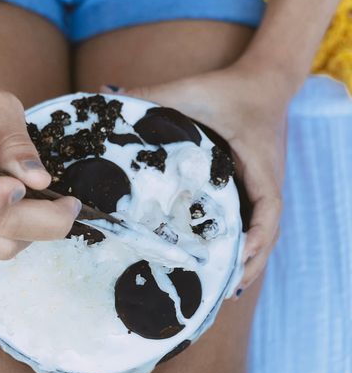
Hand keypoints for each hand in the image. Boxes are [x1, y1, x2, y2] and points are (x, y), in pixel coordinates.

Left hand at [114, 62, 293, 292]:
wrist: (263, 81)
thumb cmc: (229, 88)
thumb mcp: (191, 91)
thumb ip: (151, 93)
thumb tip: (104, 95)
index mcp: (258, 162)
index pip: (268, 207)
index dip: (255, 236)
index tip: (236, 257)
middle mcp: (266, 180)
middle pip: (267, 232)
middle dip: (249, 262)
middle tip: (223, 290)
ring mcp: (262, 186)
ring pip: (263, 232)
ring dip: (248, 260)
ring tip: (224, 289)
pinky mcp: (254, 187)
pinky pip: (254, 222)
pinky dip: (245, 245)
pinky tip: (226, 262)